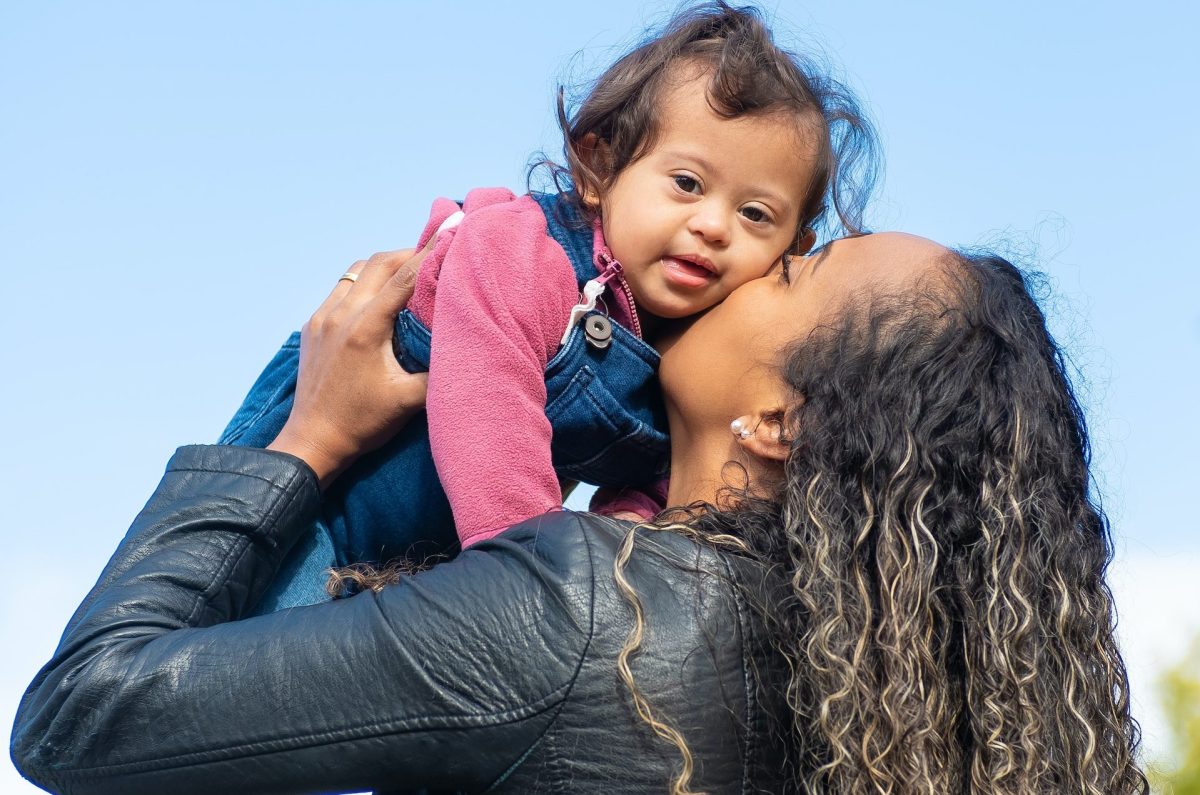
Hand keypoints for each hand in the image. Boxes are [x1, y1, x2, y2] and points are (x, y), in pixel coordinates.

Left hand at [268, 240, 432, 486]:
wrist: (313, 442)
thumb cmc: (363, 424)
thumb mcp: (410, 402)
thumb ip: (440, 371)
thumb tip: (468, 348)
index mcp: (366, 328)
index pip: (404, 276)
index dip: (431, 251)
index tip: (451, 231)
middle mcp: (341, 315)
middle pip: (379, 263)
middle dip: (409, 252)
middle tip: (436, 252)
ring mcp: (322, 318)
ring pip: (357, 271)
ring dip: (385, 266)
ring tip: (409, 272)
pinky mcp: (312, 327)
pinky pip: (341, 289)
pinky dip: (364, 282)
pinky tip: (379, 295)